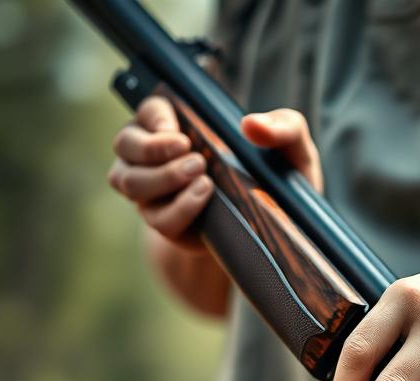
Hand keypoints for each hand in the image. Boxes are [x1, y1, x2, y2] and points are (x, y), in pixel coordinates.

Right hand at [108, 98, 322, 248]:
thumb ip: (283, 127)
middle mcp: (156, 156)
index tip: (184, 135)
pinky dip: (178, 209)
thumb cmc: (280, 178)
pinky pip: (158, 219)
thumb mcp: (293, 150)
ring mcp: (155, 192)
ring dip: (161, 179)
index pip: (147, 111)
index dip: (156, 119)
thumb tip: (252, 125)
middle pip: (126, 144)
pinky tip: (203, 199)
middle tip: (195, 157)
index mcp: (177, 125)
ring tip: (202, 178)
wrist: (279, 231)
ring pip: (129, 181)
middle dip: (153, 150)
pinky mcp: (167, 224)